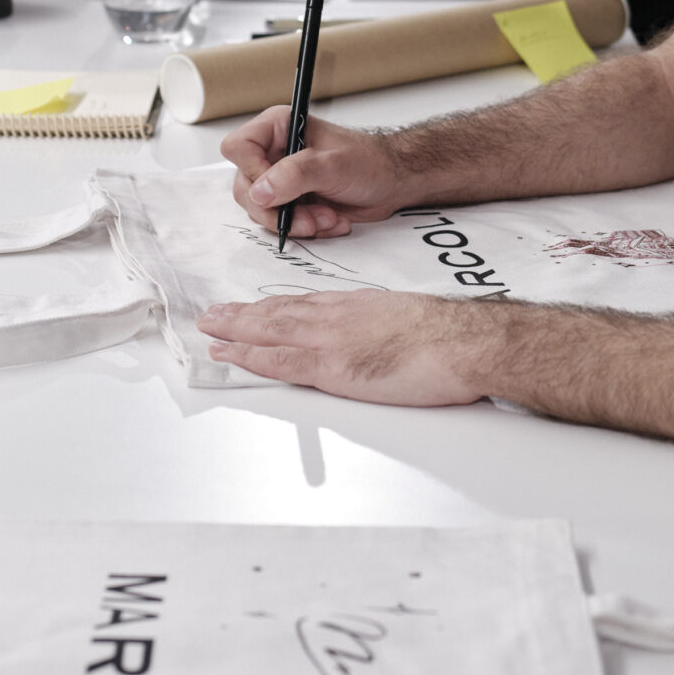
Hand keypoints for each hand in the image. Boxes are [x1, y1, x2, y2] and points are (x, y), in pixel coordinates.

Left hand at [196, 289, 494, 405]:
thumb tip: (373, 337)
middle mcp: (337, 317)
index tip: (251, 310)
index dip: (271, 308)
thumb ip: (379, 327)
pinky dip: (251, 356)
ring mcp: (331, 341)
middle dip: (242, 316)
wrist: (463, 342)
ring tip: (210, 330)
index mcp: (355, 307)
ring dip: (236, 331)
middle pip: (278, 314)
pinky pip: (281, 361)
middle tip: (213, 316)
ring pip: (270, 331)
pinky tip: (232, 354)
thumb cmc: (447, 334)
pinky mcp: (333, 368)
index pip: (303, 306)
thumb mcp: (404, 319)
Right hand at [221, 107, 408, 239]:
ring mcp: (279, 180)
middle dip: (279, 210)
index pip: (239, 148)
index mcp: (277, 128)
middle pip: (245, 187)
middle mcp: (273, 153)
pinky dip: (305, 229)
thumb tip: (260, 191)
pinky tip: (330, 221)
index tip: (276, 190)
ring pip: (261, 210)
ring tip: (327, 218)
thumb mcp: (334, 165)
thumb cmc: (370, 162)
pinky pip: (280, 224)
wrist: (391, 183)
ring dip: (295, 222)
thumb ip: (295, 175)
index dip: (252, 172)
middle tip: (309, 218)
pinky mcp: (289, 202)